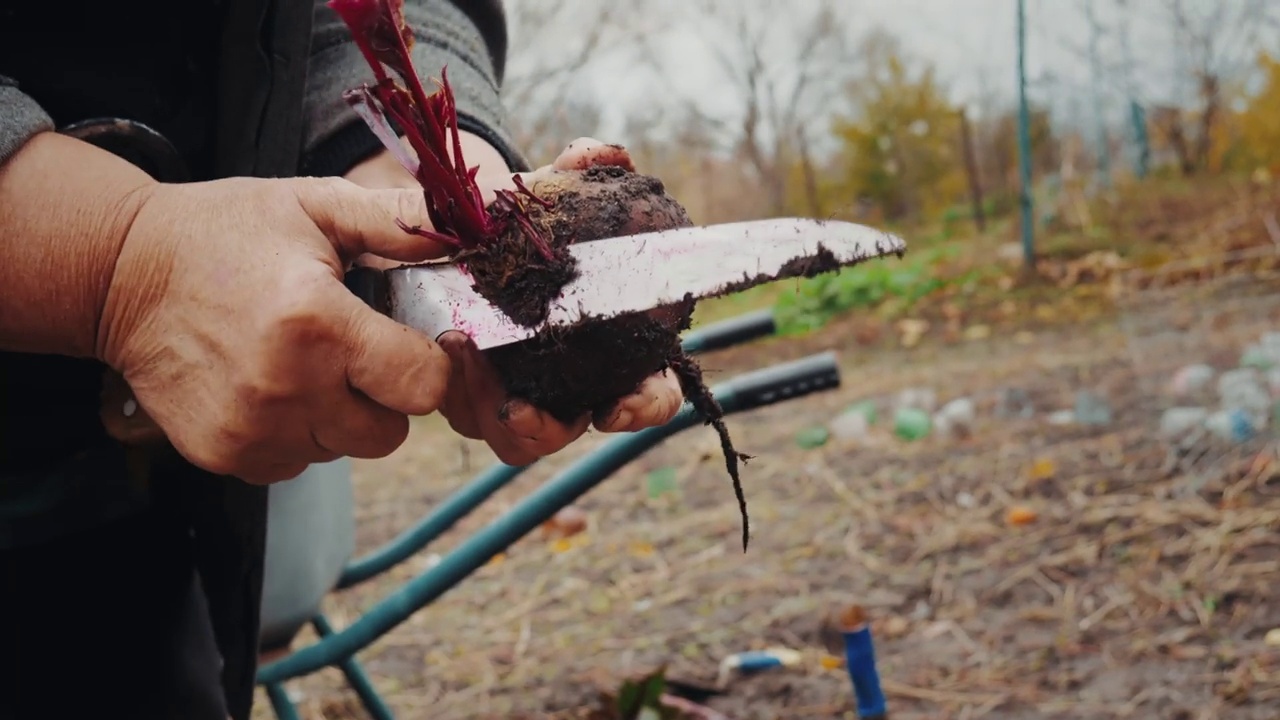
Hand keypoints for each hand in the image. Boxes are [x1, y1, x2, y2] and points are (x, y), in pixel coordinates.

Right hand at [99, 175, 455, 483]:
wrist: (118, 272)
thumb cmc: (226, 231)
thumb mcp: (314, 205)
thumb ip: (398, 221)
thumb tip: (470, 226)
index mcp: (318, 324)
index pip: (424, 385)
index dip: (427, 363)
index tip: (404, 339)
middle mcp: (287, 389)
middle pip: (391, 431)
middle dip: (386, 395)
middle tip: (350, 350)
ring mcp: (252, 430)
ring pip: (344, 449)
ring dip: (339, 415)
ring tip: (301, 361)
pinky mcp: (224, 454)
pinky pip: (295, 463)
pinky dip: (295, 434)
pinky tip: (268, 385)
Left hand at [344, 135, 684, 465]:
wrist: (482, 234)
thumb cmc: (544, 224)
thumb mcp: (561, 193)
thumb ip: (584, 173)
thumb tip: (600, 154)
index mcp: (621, 353)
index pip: (651, 395)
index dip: (644, 406)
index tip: (619, 406)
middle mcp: (574, 387)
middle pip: (569, 429)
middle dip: (546, 424)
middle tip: (519, 404)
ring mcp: (520, 397)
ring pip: (513, 435)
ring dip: (488, 404)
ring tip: (465, 350)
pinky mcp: (471, 397)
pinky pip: (465, 413)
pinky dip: (457, 383)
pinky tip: (448, 339)